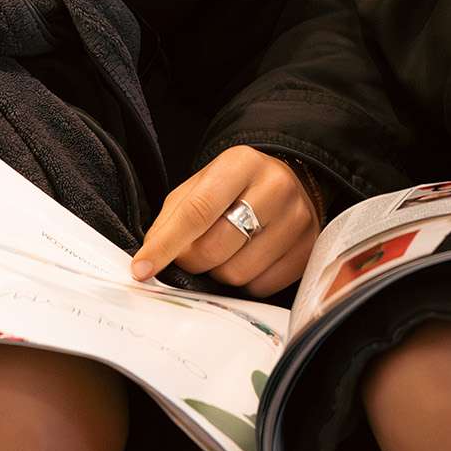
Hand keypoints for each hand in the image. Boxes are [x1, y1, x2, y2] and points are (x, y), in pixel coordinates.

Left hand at [131, 147, 319, 296]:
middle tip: (192, 253)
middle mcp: (275, 187)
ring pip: (237, 273)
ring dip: (219, 273)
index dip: (165, 245)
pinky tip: (249, 258)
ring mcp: (297, 218)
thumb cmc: (235, 187)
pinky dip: (246, 282)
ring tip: (225, 252)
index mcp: (241, 163)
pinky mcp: (308, 248)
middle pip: (215, 248)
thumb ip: (172, 219)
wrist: (288, 182)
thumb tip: (148, 261)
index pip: (197, 211)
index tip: (142, 269)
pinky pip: (261, 287)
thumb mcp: (200, 186)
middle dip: (193, 260)